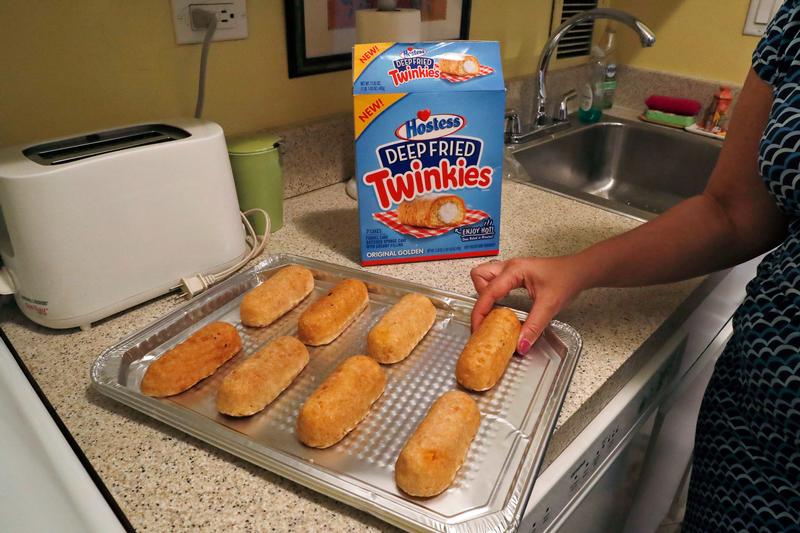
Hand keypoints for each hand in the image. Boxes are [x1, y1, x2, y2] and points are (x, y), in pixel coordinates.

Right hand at [470, 256, 588, 354]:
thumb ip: (533, 326)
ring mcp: (512, 270)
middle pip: (478, 276)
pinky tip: (504, 306)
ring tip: (495, 310)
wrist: (579, 271)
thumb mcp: (549, 305)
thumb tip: (520, 345)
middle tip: (488, 315)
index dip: (479, 313)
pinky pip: (496, 282)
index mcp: (513, 271)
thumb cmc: (566, 279)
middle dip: (479, 297)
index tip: (477, 329)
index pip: (487, 292)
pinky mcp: (516, 275)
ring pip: (485, 276)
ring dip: (485, 293)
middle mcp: (509, 267)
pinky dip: (495, 294)